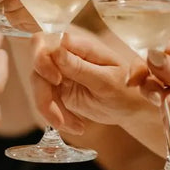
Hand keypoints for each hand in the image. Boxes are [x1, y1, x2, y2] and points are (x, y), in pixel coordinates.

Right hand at [32, 30, 148, 133]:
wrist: (132, 107)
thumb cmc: (127, 89)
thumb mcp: (107, 81)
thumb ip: (81, 67)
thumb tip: (56, 52)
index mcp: (79, 45)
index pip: (46, 41)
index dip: (42, 59)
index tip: (56, 80)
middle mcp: (65, 56)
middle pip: (36, 65)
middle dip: (42, 92)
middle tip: (57, 117)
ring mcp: (59, 72)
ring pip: (38, 86)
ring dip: (50, 110)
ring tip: (76, 127)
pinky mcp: (58, 89)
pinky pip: (46, 101)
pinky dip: (57, 116)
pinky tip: (77, 126)